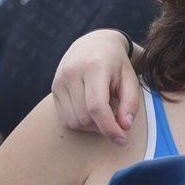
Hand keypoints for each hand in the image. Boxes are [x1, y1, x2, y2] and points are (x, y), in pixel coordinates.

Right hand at [52, 30, 139, 146]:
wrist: (93, 44)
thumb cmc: (117, 64)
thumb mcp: (131, 79)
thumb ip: (131, 103)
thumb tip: (125, 127)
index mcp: (94, 67)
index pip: (96, 106)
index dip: (109, 128)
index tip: (122, 140)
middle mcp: (72, 73)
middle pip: (84, 117)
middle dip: (102, 127)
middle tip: (116, 120)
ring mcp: (59, 81)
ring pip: (73, 121)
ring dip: (91, 127)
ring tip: (104, 114)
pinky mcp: (54, 89)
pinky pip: (65, 119)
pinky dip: (80, 123)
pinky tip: (91, 112)